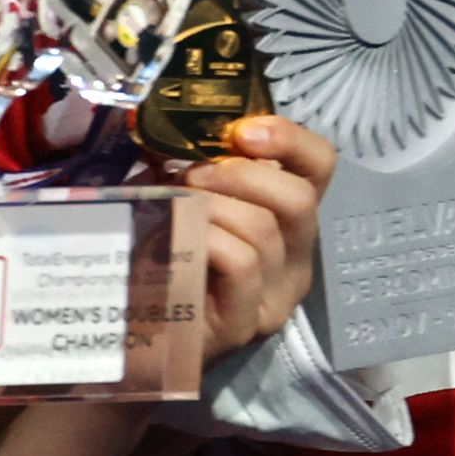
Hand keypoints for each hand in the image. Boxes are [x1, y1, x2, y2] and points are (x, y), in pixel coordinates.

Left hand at [184, 115, 334, 358]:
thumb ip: (192, 163)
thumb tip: (175, 128)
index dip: (290, 139)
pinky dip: (207, 241)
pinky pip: (242, 264)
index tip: (243, 132)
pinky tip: (179, 245)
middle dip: (242, 175)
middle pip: (300, 198)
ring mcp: (277, 295)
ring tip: (175, 212)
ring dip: (212, 208)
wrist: (134, 328)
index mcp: (288, 219)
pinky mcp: (249, 322)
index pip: (320, 166)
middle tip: (194, 177)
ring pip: (265, 230)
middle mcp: (296, 257)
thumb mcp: (180, 196)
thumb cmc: (161, 255)